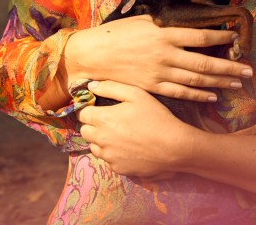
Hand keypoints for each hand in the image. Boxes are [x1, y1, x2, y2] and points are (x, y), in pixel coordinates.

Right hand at [64, 15, 251, 101]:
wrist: (95, 55)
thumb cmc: (118, 33)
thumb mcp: (144, 21)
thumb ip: (167, 25)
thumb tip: (188, 24)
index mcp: (165, 33)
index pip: (201, 36)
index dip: (221, 36)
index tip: (236, 36)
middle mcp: (166, 54)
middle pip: (205, 63)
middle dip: (230, 67)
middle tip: (250, 71)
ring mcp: (160, 73)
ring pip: (197, 80)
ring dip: (220, 82)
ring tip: (238, 83)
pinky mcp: (153, 87)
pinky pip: (181, 93)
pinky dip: (198, 95)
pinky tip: (213, 96)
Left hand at [77, 80, 195, 176]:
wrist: (173, 147)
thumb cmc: (156, 117)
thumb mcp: (136, 95)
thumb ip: (110, 88)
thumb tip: (91, 86)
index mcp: (103, 119)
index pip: (82, 113)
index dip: (88, 109)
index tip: (97, 108)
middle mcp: (101, 140)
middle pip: (85, 131)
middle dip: (92, 125)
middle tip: (108, 121)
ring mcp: (109, 156)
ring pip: (94, 147)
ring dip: (101, 141)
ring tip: (118, 135)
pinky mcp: (118, 169)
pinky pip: (108, 160)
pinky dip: (113, 154)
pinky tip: (128, 148)